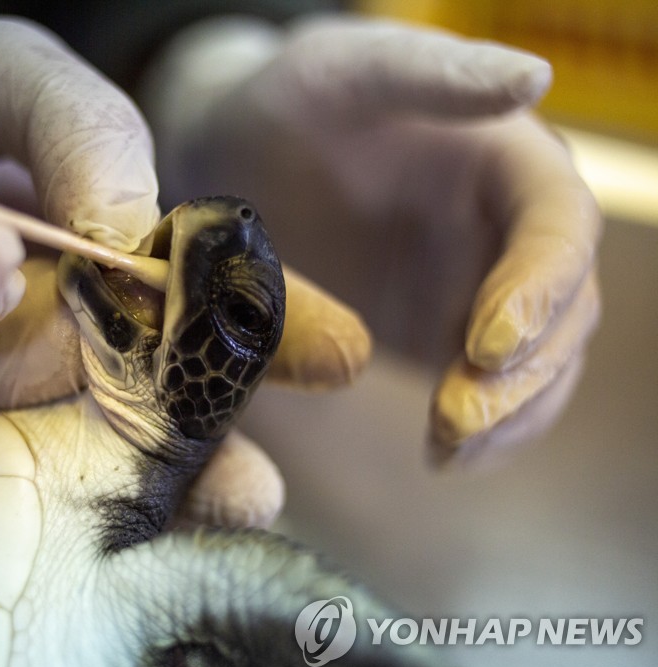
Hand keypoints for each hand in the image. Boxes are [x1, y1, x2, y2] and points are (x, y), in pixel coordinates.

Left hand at [141, 16, 600, 461]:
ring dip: (508, 416)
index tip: (484, 341)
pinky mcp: (447, 335)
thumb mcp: (339, 74)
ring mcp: (482, 287)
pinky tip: (443, 456)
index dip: (539, 287)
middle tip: (456, 417)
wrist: (237, 164)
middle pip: (564, 309)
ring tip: (449, 450)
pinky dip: (480, 432)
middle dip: (523, 373)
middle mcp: (508, 228)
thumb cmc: (283, 106)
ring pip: (538, 364)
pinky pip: (488, 393)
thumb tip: (535, 75)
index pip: (557, 226)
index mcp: (503, 159)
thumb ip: (425, 74)